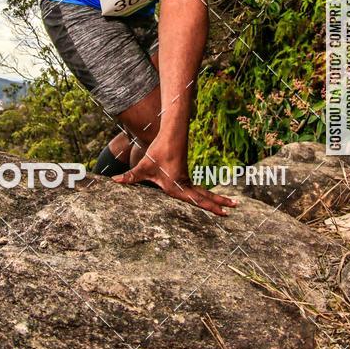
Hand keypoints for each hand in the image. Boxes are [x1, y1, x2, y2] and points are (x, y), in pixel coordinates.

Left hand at [111, 139, 237, 216]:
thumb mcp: (143, 167)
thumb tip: (114, 180)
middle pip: (205, 196)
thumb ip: (131, 177)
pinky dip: (206, 194)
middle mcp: (185, 184)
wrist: (170, 135)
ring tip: (232, 203)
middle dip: (220, 203)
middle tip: (235, 208)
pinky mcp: (184, 174)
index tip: (224, 213)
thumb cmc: (158, 152)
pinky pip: (198, 188)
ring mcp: (186, 179)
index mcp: (178, 186)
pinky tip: (210, 198)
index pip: (198, 201)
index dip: (211, 208)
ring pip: (204, 192)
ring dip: (216, 198)